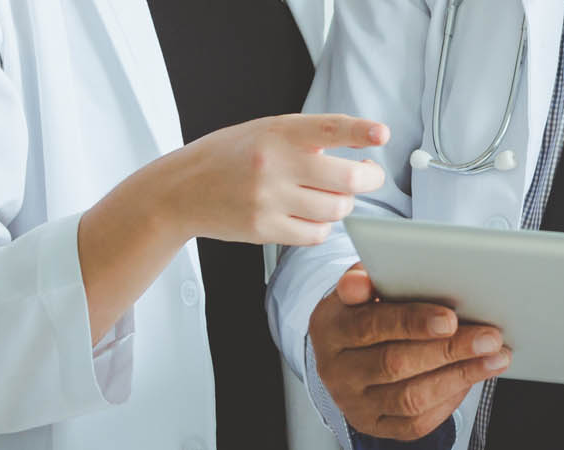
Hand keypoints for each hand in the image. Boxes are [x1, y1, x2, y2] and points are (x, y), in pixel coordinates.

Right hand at [124, 113, 390, 245]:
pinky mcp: (263, 228)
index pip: (327, 128)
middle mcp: (273, 164)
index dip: (359, 131)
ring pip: (337, 209)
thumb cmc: (232, 157)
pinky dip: (322, 226)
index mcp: (277, 132)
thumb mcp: (266, 131)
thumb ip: (309, 136)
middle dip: (369, 178)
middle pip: (347, 180)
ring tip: (329, 194)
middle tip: (369, 174)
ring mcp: (268, 199)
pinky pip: (316, 234)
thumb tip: (365, 146)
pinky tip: (309, 215)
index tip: (382, 134)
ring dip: (343, 204)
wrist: (180, 190)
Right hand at [309, 264, 511, 440]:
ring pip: (410, 397)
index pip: (370, 325)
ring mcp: (354, 402)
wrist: (351, 354)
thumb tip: (362, 281)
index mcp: (329, 328)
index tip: (450, 319)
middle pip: (395, 363)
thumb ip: (369, 278)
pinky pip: (416, 422)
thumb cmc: (369, 310)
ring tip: (495, 357)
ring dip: (460, 375)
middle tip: (490, 337)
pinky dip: (450, 400)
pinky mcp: (375, 424)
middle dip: (449, 350)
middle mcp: (336, 370)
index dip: (411, 322)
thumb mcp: (363, 288)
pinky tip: (474, 377)